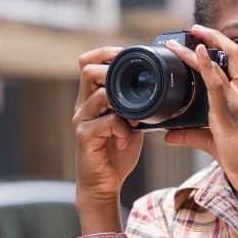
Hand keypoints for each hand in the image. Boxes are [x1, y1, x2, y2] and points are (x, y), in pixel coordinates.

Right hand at [72, 47, 142, 231]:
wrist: (102, 183)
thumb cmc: (116, 152)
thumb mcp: (128, 122)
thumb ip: (134, 105)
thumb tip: (156, 88)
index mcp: (91, 98)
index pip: (87, 63)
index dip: (104, 53)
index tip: (124, 54)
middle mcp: (82, 106)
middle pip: (88, 70)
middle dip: (113, 72)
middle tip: (133, 85)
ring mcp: (81, 120)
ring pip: (101, 95)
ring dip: (124, 105)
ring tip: (135, 119)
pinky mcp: (84, 136)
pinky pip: (107, 121)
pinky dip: (123, 128)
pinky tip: (126, 139)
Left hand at [162, 25, 237, 223]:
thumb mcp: (214, 144)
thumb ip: (192, 136)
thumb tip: (168, 135)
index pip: (235, 65)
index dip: (220, 48)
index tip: (202, 38)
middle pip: (234, 54)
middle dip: (215, 36)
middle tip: (194, 27)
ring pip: (222, 64)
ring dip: (198, 49)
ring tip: (177, 40)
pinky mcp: (229, 115)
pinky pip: (217, 85)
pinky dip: (206, 66)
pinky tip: (195, 52)